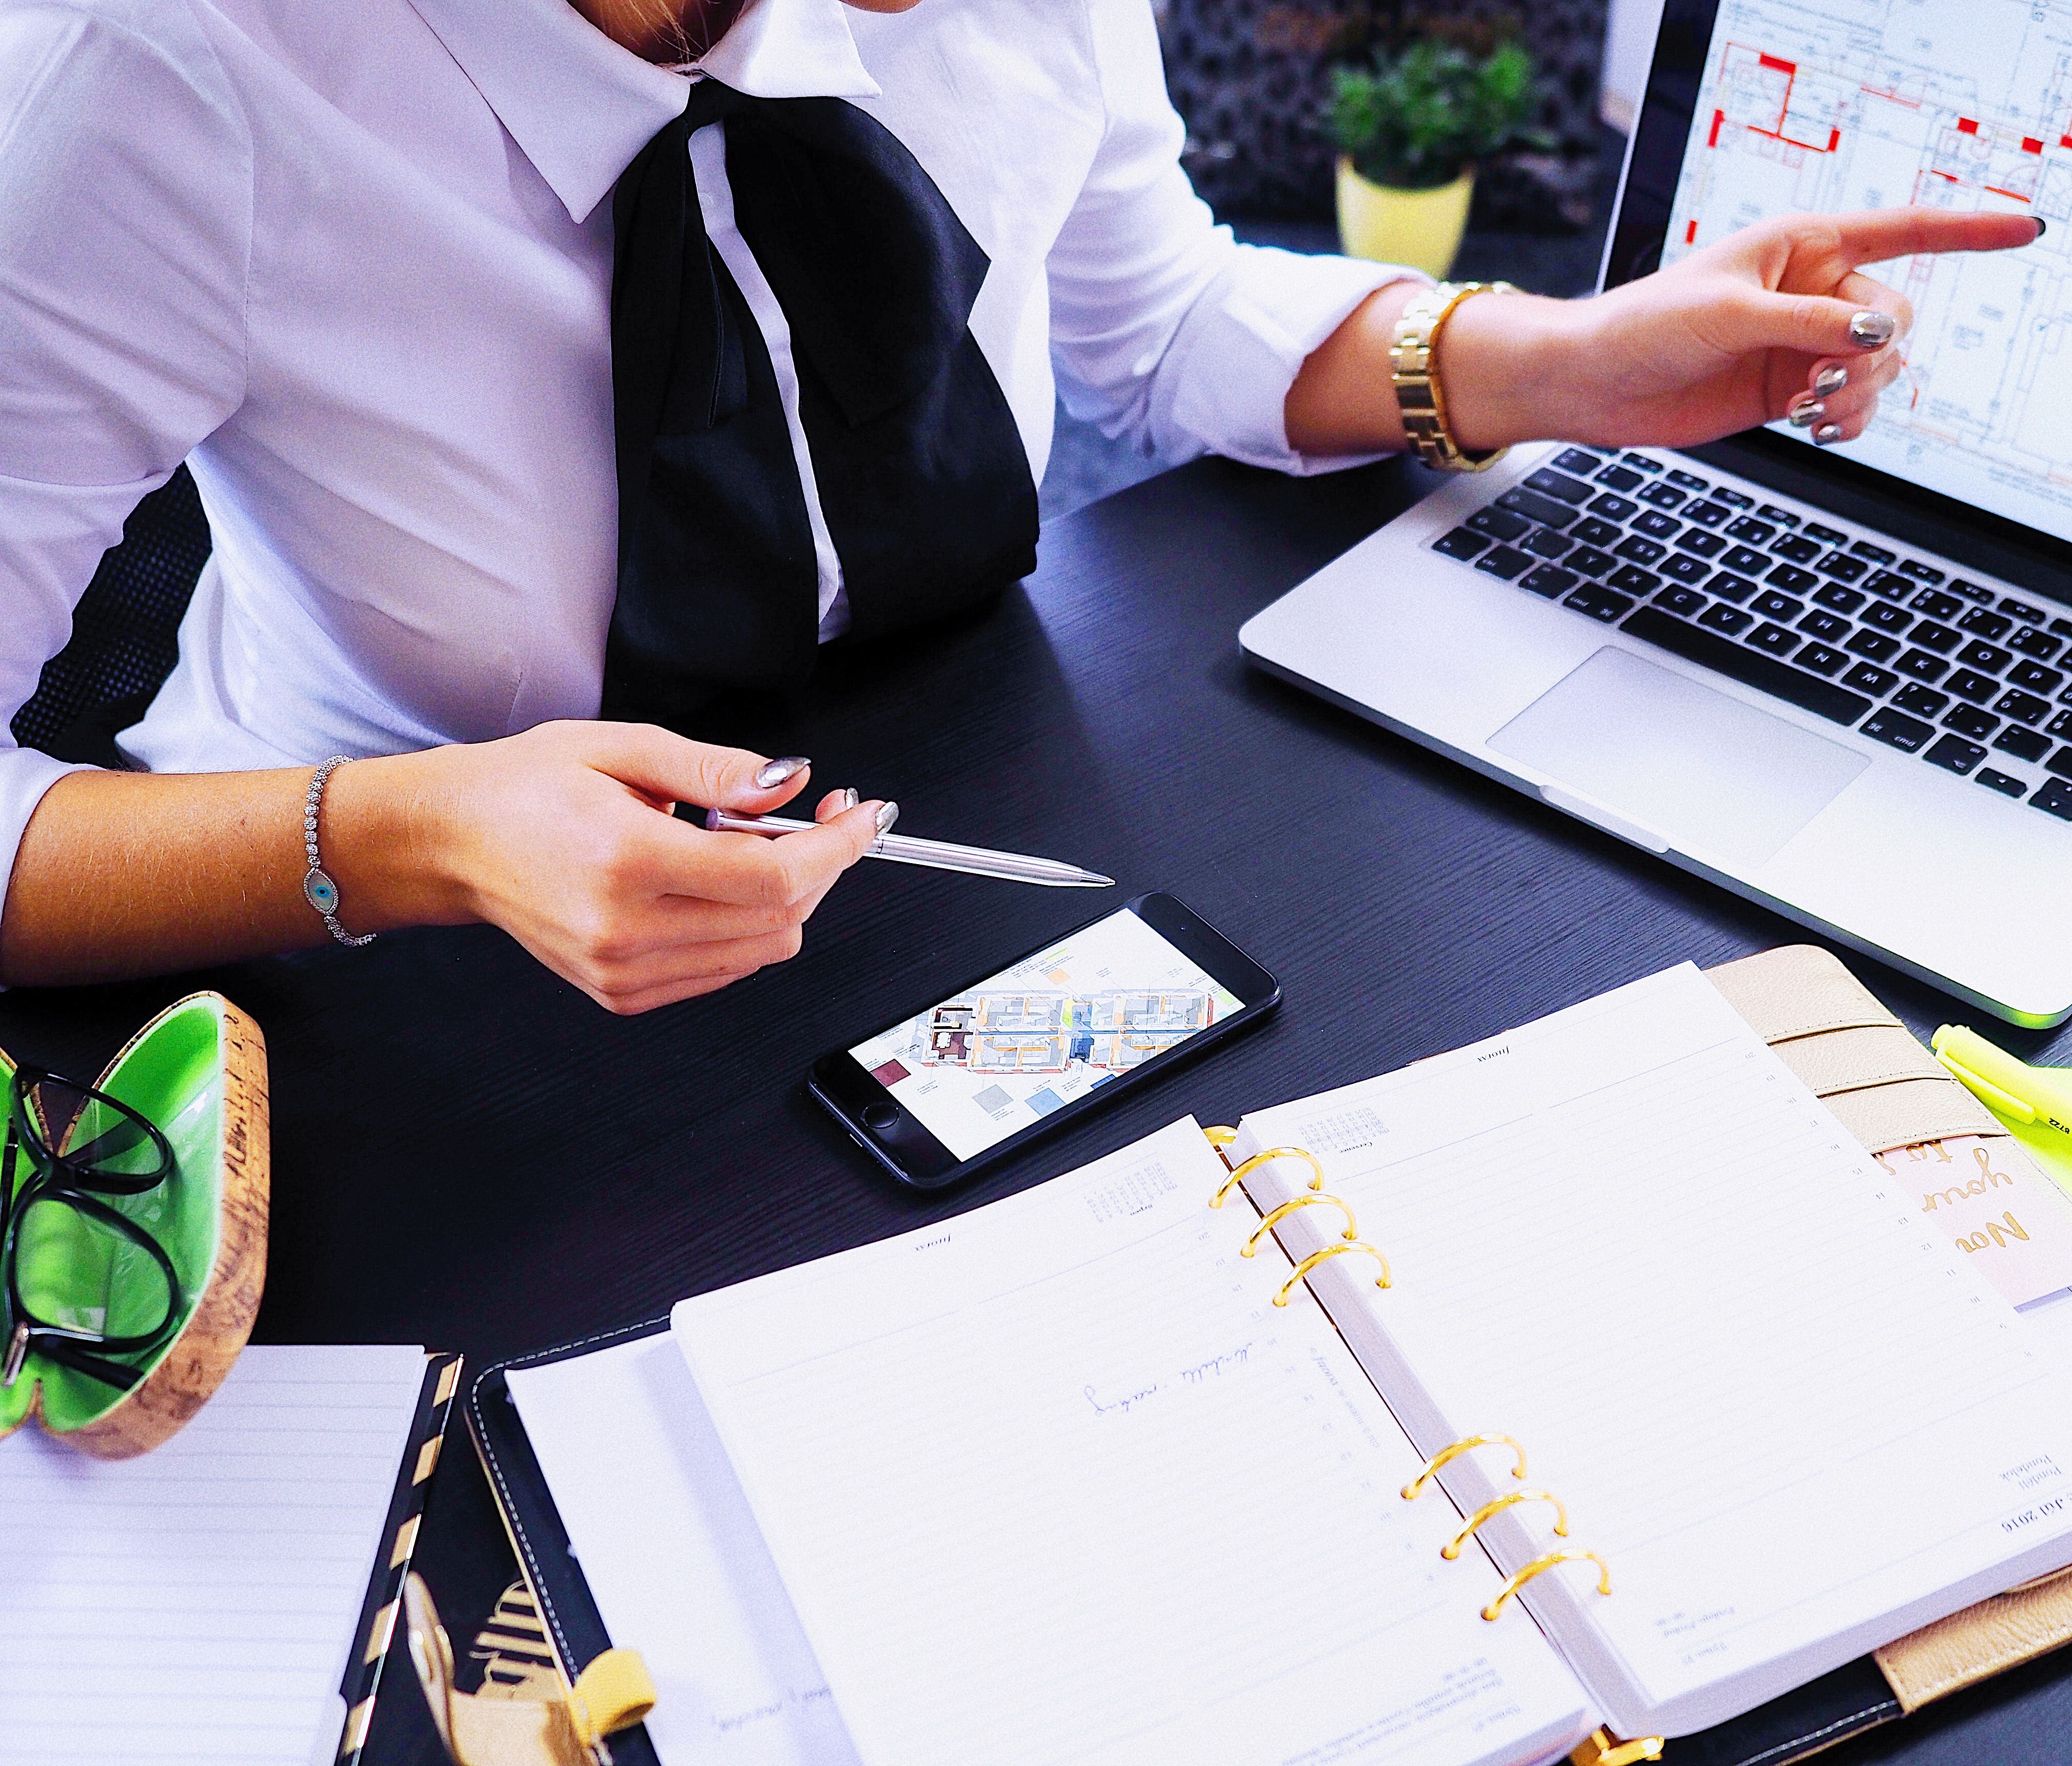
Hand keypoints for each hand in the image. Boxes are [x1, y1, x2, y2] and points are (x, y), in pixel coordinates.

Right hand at [333, 721, 887, 1013]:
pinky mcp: (622, 994)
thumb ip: (718, 770)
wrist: (454, 842)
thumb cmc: (526, 789)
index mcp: (626, 860)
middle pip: (779, 918)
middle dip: (820, 866)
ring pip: (761, 950)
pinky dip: (744, 927)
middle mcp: (625, 929)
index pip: (773, 877)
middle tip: (819, 816)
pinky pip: (724, 969)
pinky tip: (713, 883)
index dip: (836, 847)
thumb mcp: (624, 747)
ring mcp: (623, 971)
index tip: (864, 816)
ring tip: (746, 846)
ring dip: (784, 898)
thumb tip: (791, 784)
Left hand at [1444, 207, 2043, 450]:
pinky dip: (1849, 421)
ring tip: (1808, 409)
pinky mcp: (1790, 388)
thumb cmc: (1646, 327)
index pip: (1906, 229)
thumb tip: (1876, 335)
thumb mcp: (1730, 315)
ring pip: (1878, 367)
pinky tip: (1820, 429)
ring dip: (1858, 393)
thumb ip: (1808, 324)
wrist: (1597, 384)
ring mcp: (1805, 343)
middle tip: (1819, 384)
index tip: (2030, 228)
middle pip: (1895, 317)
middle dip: (1872, 354)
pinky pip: (1852, 405)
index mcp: (1805, 244)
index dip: (1970, 229)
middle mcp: (1814, 290)